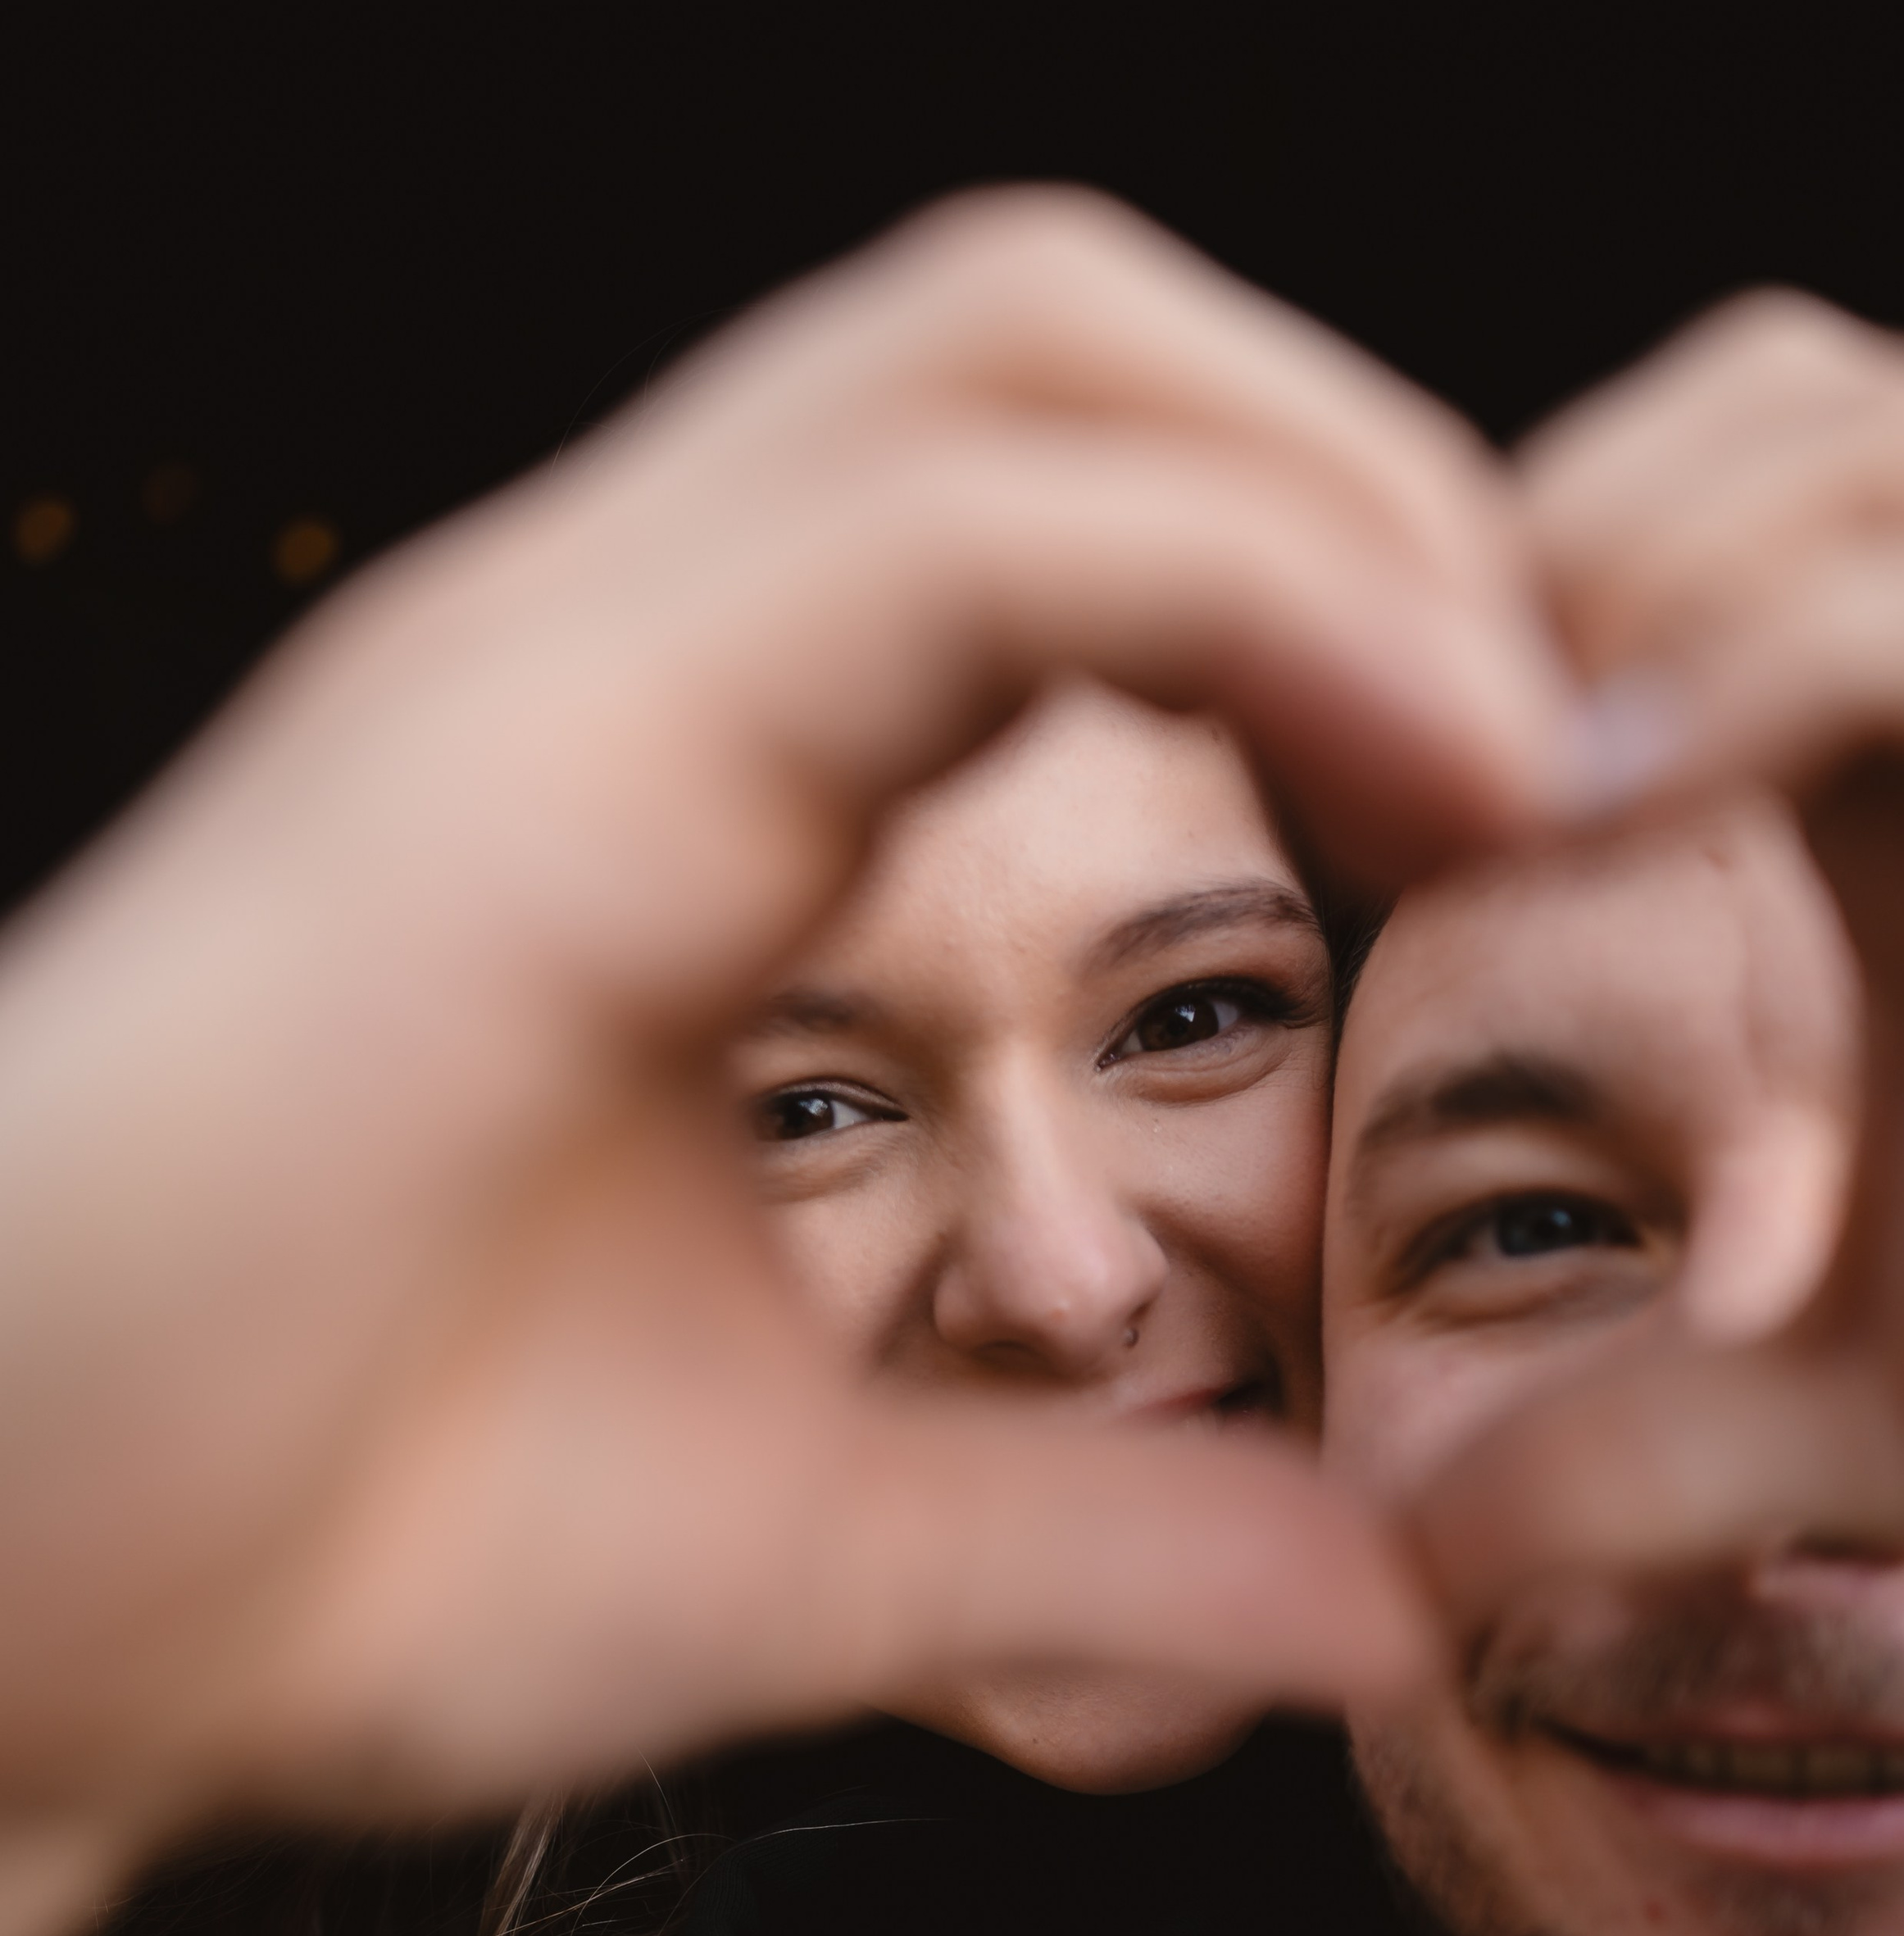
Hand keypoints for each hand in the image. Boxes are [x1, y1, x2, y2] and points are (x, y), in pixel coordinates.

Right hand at [0, 189, 1571, 1935]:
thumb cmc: (315, 1555)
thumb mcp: (820, 1548)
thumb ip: (1103, 1542)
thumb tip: (1377, 1609)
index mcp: (671, 782)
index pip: (1056, 508)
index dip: (1327, 598)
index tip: (1508, 816)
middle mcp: (615, 650)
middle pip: (1056, 326)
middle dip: (1361, 466)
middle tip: (1556, 728)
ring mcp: (559, 657)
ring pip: (1022, 334)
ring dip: (1338, 482)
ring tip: (1533, 736)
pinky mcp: (530, 737)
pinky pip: (968, 522)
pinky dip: (1262, 585)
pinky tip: (1440, 768)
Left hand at [1420, 293, 1903, 1596]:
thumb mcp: (1841, 1408)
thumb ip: (1619, 1454)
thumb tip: (1408, 1571)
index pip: (1698, 502)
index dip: (1507, 589)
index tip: (1364, 793)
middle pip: (1772, 395)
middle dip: (1559, 537)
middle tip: (1428, 767)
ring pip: (1868, 427)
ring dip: (1641, 575)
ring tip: (1520, 808)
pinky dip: (1767, 661)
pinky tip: (1604, 816)